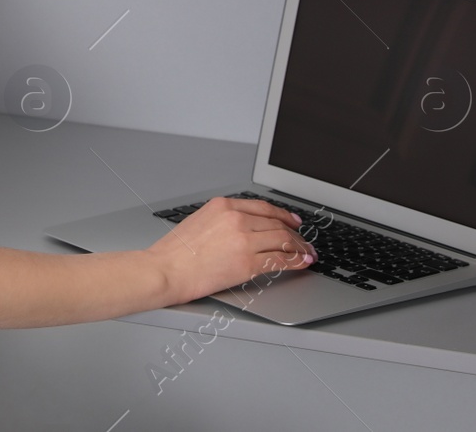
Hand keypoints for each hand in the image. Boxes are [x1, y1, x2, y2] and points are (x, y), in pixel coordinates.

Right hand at [146, 197, 315, 306]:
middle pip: (277, 223)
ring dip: (300, 248)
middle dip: (296, 234)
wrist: (166, 270)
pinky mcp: (248, 263)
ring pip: (283, 240)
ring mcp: (243, 240)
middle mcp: (236, 219)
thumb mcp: (199, 221)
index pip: (263, 207)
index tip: (292, 221)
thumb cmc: (175, 252)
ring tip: (308, 254)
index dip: (283, 215)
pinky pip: (280, 260)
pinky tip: (302, 263)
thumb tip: (245, 227)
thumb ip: (223, 220)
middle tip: (305, 241)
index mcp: (223, 206)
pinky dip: (296, 261)